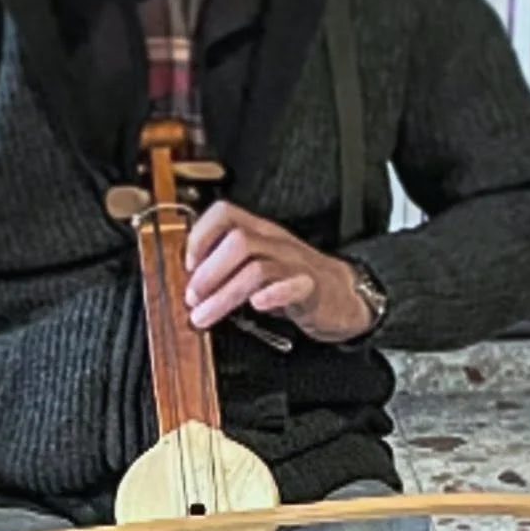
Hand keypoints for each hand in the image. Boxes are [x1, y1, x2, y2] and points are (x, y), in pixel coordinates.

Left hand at [184, 201, 373, 343]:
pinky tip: (257, 305)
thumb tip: (188, 281)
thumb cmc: (292, 281)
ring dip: (224, 295)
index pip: (225, 214)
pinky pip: (293, 286)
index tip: (187, 264)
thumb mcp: (257, 265)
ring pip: (256, 269)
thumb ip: (226, 267)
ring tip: (205, 316)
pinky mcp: (311, 289)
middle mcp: (275, 242)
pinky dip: (272, 295)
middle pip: (238, 242)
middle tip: (192, 298)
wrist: (342, 295)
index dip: (200, 235)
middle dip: (209, 272)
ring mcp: (294, 264)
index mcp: (259, 232)